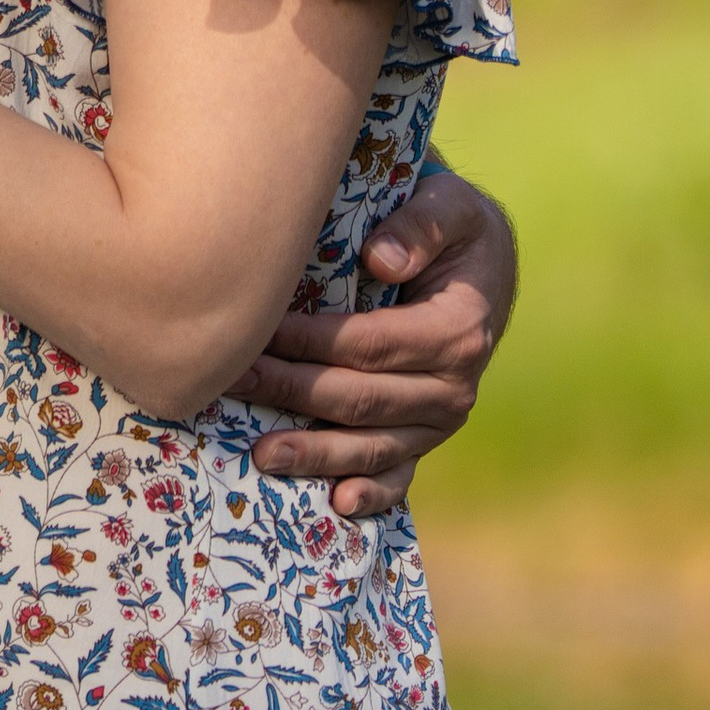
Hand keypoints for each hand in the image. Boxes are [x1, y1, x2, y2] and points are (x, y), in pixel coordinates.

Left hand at [235, 164, 516, 520]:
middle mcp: (455, 387)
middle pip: (360, 398)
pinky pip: (398, 476)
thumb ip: (423, 223)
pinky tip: (336, 504)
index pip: (372, 344)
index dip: (312, 342)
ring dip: (315, 454)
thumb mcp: (451, 205)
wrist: (478, 265)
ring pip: (370, 446)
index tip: (259, 331)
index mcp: (459, 331)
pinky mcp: (422, 438)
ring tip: (260, 454)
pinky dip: (370, 494)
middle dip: (292, 391)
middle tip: (231, 380)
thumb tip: (380, 260)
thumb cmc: (451, 228)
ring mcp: (439, 422)